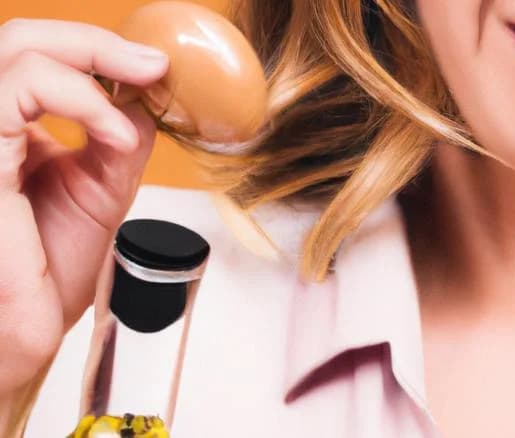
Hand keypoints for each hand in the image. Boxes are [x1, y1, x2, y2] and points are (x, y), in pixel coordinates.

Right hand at [0, 18, 167, 392]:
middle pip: (19, 36)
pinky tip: (116, 135)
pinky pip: (16, 89)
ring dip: (92, 57)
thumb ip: (116, 141)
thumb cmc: (43, 279)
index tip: (155, 67)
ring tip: (145, 86)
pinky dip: (79, 98)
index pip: (37, 58)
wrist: (17, 337)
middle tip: (154, 64)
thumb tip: (145, 97)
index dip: (96, 50)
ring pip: (14, 46)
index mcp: (5, 132)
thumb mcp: (98, 194)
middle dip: (97, 41)